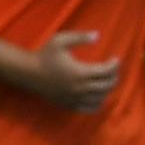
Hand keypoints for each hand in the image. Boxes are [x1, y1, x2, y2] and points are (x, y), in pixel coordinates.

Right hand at [0, 30, 119, 111]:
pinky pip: (90, 108)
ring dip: (107, 90)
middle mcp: (79, 88)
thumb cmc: (44, 55)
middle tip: (113, 70)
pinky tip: (98, 94)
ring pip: (101, 98)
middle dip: (114, 77)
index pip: (106, 71)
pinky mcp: (69, 104)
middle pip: (106, 86)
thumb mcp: (60, 40)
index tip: (115, 59)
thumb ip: (80, 37)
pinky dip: (99, 102)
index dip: (114, 65)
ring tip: (107, 80)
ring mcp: (75, 98)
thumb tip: (97, 36)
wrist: (29, 72)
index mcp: (79, 72)